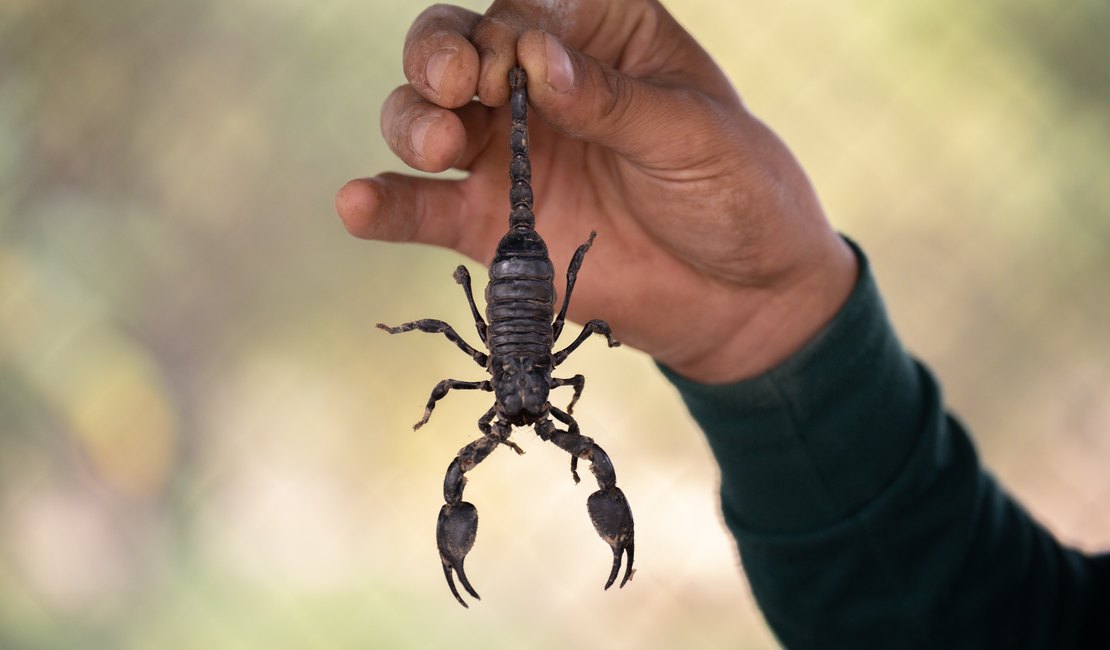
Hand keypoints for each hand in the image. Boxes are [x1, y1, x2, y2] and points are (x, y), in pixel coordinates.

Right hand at [336, 0, 856, 382]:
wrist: (743, 297)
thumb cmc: (735, 192)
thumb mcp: (692, 135)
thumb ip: (612, 99)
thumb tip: (537, 61)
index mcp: (598, 36)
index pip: (528, 7)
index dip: (510, 26)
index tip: (523, 61)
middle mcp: (539, 86)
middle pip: (455, 47)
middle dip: (440, 56)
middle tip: (456, 85)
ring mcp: (508, 155)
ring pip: (425, 117)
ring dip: (411, 120)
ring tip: (435, 143)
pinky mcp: (491, 224)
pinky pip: (423, 208)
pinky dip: (385, 204)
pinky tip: (357, 202)